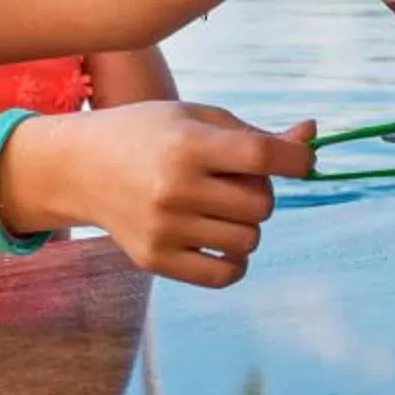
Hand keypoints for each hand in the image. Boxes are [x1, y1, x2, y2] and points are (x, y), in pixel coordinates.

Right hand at [22, 104, 312, 289]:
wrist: (81, 167)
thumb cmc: (150, 134)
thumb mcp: (198, 118)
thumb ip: (256, 134)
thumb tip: (314, 136)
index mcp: (187, 145)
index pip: (263, 156)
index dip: (295, 159)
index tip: (299, 161)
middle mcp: (175, 189)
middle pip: (262, 205)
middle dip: (260, 193)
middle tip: (233, 182)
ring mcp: (164, 229)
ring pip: (249, 241)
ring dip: (246, 226)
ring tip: (220, 208)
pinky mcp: (155, 259)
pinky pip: (225, 275)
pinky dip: (235, 261)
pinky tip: (220, 241)